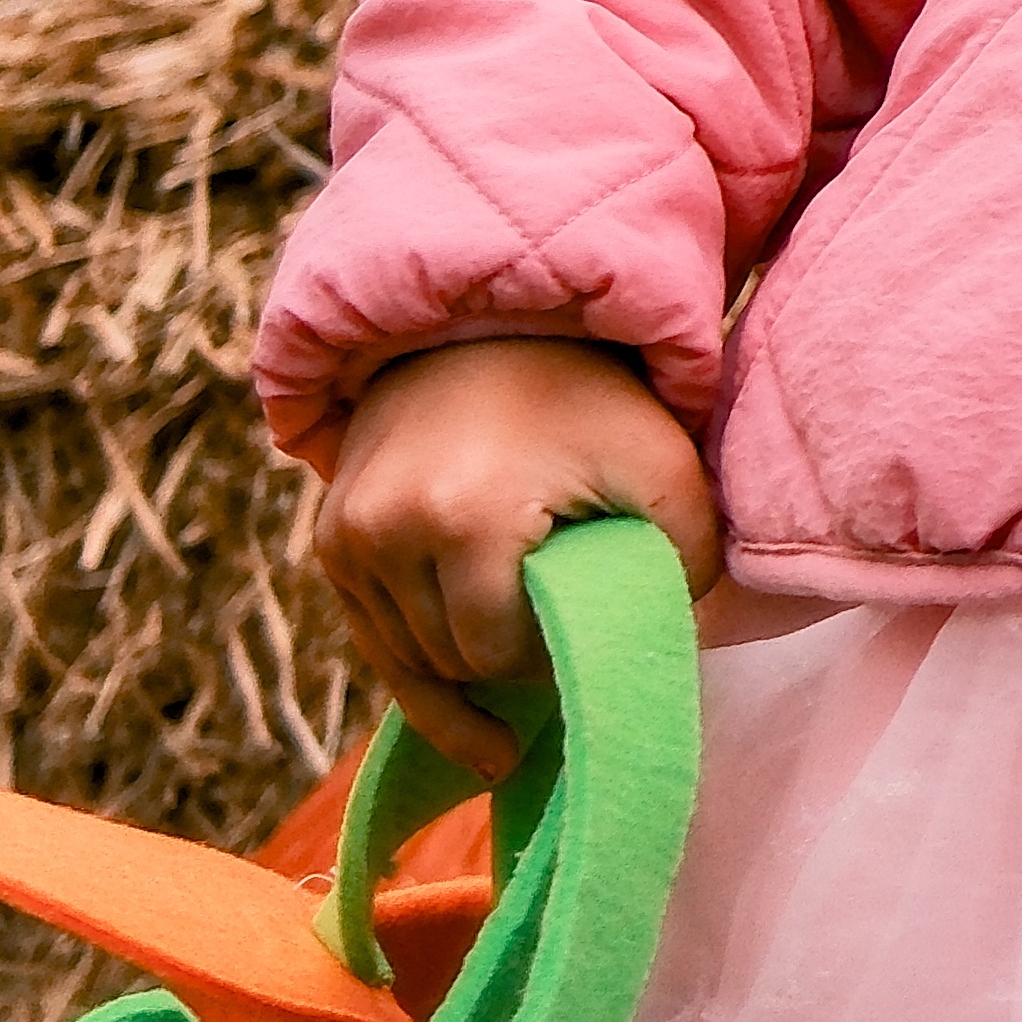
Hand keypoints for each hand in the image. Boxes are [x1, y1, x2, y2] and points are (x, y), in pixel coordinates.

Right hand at [302, 338, 720, 775]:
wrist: (495, 326)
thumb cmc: (588, 394)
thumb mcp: (663, 461)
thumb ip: (691, 552)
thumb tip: (678, 637)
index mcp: (463, 519)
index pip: (494, 654)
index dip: (546, 661)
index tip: (586, 639)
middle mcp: (383, 531)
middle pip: (445, 660)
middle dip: (504, 666)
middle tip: (558, 648)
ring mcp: (344, 535)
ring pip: (402, 653)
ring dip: (457, 662)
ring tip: (515, 662)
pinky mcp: (330, 535)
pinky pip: (371, 628)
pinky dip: (416, 652)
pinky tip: (460, 694)